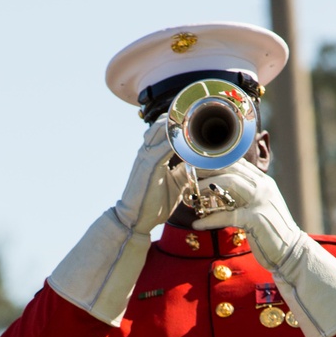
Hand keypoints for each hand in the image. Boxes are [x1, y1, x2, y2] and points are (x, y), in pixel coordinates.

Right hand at [116, 118, 189, 235]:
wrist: (135, 220)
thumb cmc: (153, 204)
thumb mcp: (175, 184)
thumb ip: (184, 171)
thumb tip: (200, 165)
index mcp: (152, 153)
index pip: (164, 128)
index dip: (179, 122)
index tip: (198, 118)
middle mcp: (147, 150)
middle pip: (162, 122)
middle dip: (180, 118)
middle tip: (200, 116)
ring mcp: (147, 155)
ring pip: (162, 128)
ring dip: (179, 125)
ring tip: (197, 121)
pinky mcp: (149, 164)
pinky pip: (164, 145)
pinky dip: (177, 139)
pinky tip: (190, 139)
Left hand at [184, 159, 302, 271]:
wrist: (290, 251)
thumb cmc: (271, 232)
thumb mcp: (259, 208)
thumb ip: (246, 198)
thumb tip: (223, 194)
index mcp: (264, 183)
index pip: (239, 164)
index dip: (219, 162)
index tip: (200, 164)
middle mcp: (263, 187)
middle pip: (232, 169)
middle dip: (210, 169)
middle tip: (191, 173)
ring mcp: (260, 201)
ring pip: (229, 184)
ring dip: (207, 187)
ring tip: (192, 194)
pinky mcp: (255, 218)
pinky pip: (226, 215)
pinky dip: (209, 220)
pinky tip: (196, 224)